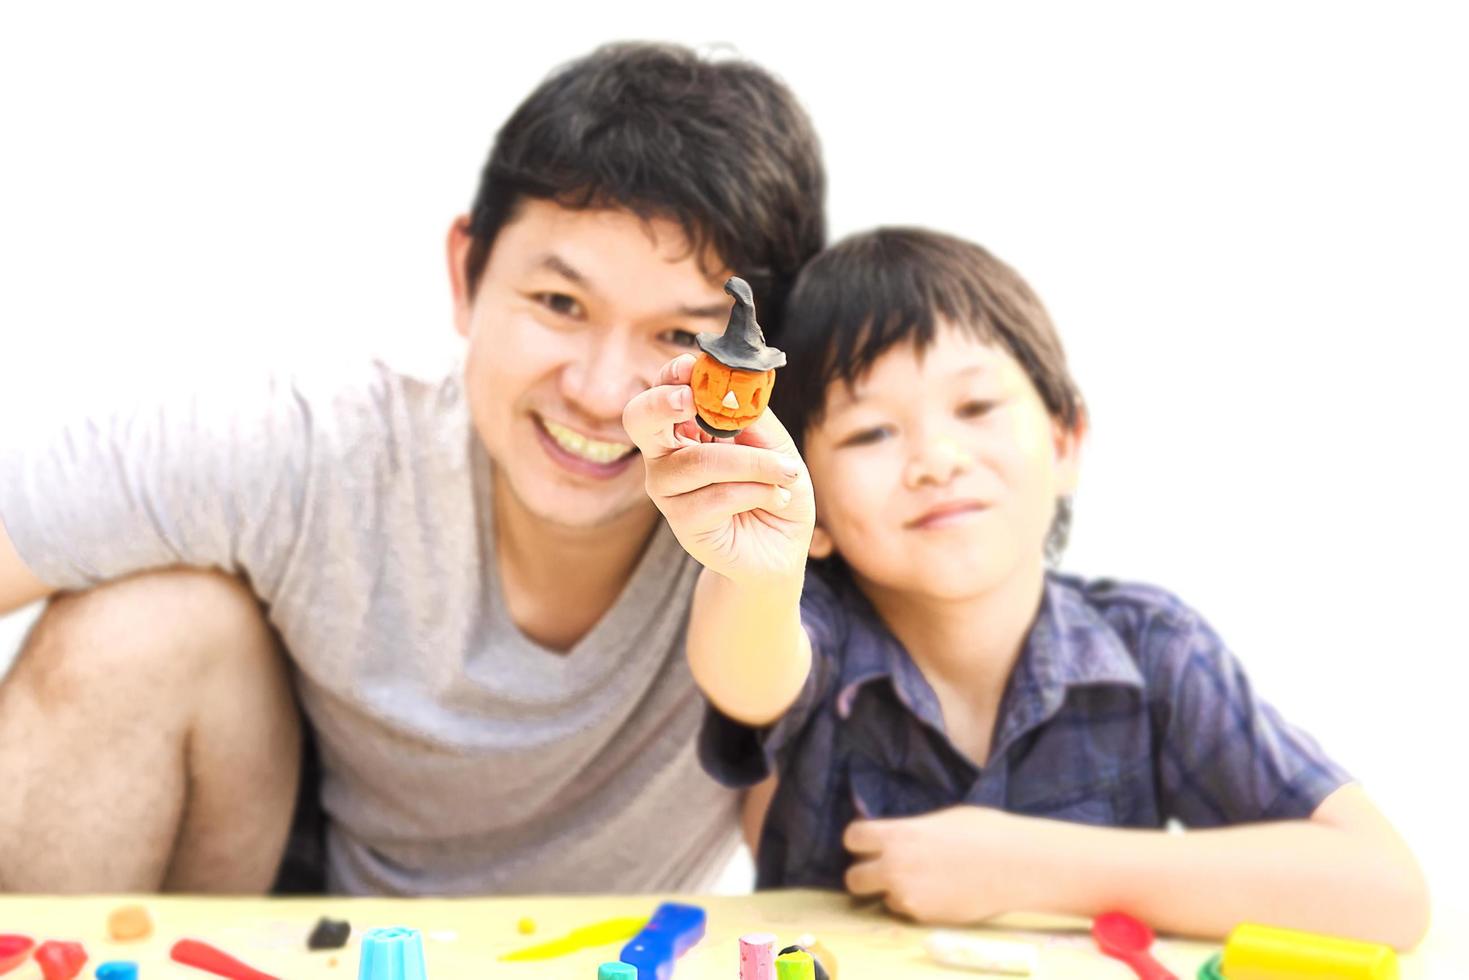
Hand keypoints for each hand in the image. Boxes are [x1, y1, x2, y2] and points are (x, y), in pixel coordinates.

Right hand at [622, 354, 814, 586]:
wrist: (783, 547)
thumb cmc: (776, 490)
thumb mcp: (777, 446)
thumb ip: (755, 417)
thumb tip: (741, 386)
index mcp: (687, 428)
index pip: (664, 391)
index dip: (671, 375)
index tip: (690, 366)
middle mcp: (668, 456)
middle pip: (639, 419)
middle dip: (662, 403)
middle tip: (689, 398)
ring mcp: (669, 491)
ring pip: (698, 461)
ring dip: (753, 463)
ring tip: (787, 473)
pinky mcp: (682, 523)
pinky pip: (716, 496)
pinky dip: (756, 492)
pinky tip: (776, 498)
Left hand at [844, 806, 1054, 923]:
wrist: (1017, 865)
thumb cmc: (985, 832)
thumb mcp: (940, 821)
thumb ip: (911, 831)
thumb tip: (898, 835)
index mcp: (897, 835)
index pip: (852, 838)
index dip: (860, 841)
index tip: (870, 843)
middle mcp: (894, 867)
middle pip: (853, 879)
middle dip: (865, 874)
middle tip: (884, 870)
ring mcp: (908, 895)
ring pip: (882, 898)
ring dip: (894, 892)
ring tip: (924, 881)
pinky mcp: (924, 917)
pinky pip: (907, 911)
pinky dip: (917, 905)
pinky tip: (941, 893)